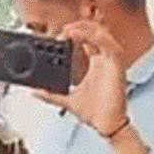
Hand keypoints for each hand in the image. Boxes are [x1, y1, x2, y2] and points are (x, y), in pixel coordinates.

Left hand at [31, 20, 130, 138]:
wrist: (107, 126)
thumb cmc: (97, 113)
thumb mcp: (67, 100)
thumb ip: (51, 95)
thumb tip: (35, 92)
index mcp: (97, 64)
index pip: (89, 40)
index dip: (77, 32)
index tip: (62, 33)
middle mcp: (105, 60)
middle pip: (97, 33)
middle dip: (81, 26)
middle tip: (64, 29)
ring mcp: (112, 62)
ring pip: (103, 35)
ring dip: (87, 29)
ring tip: (70, 29)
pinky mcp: (117, 67)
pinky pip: (110, 46)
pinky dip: (96, 38)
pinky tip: (81, 36)